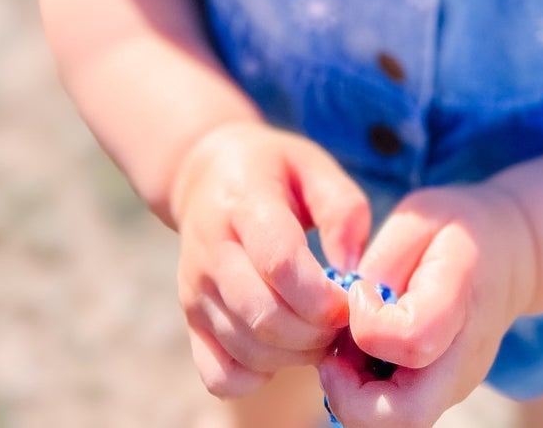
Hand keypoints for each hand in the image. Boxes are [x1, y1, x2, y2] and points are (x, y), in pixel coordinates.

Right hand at [170, 122, 372, 401]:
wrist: (206, 175)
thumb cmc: (272, 170)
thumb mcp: (313, 165)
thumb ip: (343, 209)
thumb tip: (351, 271)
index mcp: (244, 204)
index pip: (280, 264)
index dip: (323, 294)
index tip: (349, 296)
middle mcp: (211, 252)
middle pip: (265, 316)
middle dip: (316, 332)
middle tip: (340, 320)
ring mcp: (195, 292)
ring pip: (248, 351)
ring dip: (296, 355)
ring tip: (319, 330)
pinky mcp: (191, 322)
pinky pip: (220, 376)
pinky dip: (258, 376)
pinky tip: (281, 348)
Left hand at [320, 182, 538, 427]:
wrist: (510, 253)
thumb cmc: (457, 228)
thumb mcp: (418, 216)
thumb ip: (382, 263)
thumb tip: (350, 312)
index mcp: (461, 296)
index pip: (413, 341)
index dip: (367, 324)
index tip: (358, 291)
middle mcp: (464, 356)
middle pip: (405, 414)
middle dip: (350, 395)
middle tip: (334, 353)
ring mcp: (458, 384)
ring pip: (399, 423)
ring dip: (355, 396)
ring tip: (350, 345)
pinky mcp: (445, 394)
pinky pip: (399, 413)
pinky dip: (367, 393)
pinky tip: (365, 352)